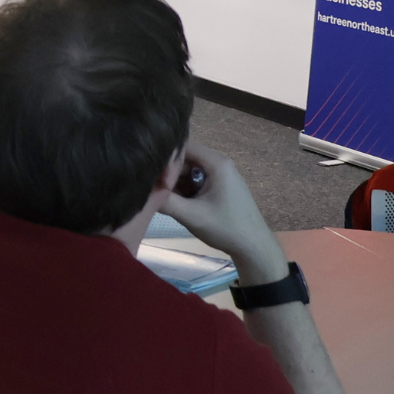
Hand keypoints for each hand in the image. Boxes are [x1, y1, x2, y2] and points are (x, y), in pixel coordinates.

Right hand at [157, 141, 285, 282]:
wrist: (254, 248)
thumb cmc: (226, 228)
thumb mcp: (191, 215)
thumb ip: (164, 201)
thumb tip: (139, 190)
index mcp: (217, 163)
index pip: (183, 145)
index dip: (165, 157)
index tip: (150, 173)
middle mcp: (219, 164)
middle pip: (185, 158)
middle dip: (168, 172)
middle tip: (154, 188)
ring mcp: (221, 175)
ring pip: (188, 170)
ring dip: (175, 182)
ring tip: (163, 197)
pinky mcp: (220, 187)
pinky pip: (196, 180)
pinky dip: (184, 189)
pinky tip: (176, 202)